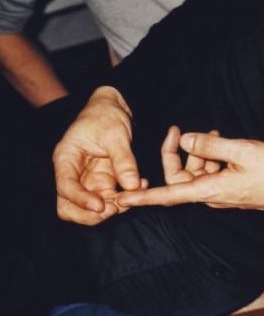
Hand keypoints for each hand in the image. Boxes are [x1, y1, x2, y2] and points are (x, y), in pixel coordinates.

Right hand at [53, 86, 145, 224]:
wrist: (112, 107)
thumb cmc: (106, 115)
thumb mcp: (115, 133)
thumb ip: (123, 159)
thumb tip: (132, 185)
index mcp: (67, 158)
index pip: (66, 187)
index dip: (81, 201)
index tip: (101, 207)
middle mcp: (74, 172)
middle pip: (69, 206)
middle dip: (90, 214)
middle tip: (114, 210)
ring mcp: (88, 179)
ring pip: (90, 207)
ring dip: (110, 208)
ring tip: (132, 199)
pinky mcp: (103, 180)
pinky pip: (110, 198)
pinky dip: (123, 199)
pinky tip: (140, 187)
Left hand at [118, 127, 263, 209]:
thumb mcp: (241, 151)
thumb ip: (209, 145)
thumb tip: (184, 140)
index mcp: (210, 190)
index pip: (169, 195)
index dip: (144, 197)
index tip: (122, 200)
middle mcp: (212, 195)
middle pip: (181, 177)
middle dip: (177, 154)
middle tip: (180, 131)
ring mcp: (221, 193)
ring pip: (197, 173)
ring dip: (200, 153)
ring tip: (214, 134)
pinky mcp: (230, 189)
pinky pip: (211, 173)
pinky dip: (211, 158)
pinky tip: (221, 143)